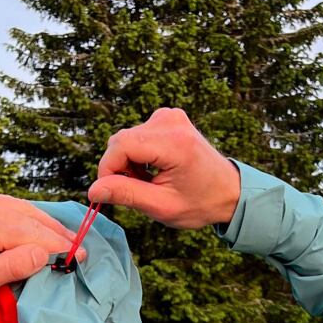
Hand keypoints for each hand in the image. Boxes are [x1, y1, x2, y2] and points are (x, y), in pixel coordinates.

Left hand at [0, 189, 76, 309]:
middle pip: (31, 216)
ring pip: (23, 208)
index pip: (33, 233)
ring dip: (45, 224)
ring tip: (67, 239)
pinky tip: (41, 227)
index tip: (80, 258)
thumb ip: (13, 267)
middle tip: (81, 249)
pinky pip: (9, 205)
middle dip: (57, 233)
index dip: (59, 246)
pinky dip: (27, 217)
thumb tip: (44, 252)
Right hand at [89, 108, 240, 230]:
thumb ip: (126, 194)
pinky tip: (154, 169)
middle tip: (139, 190)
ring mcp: (170, 115)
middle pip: (121, 140)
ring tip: (150, 181)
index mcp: (174, 142)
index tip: (110, 192)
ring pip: (127, 138)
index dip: (108, 169)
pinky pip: (137, 135)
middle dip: (120, 168)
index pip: (121, 145)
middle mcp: (171, 121)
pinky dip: (138, 154)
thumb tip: (93, 190)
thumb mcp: (162, 206)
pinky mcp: (168, 117)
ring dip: (129, 162)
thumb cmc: (200, 203)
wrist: (228, 191)